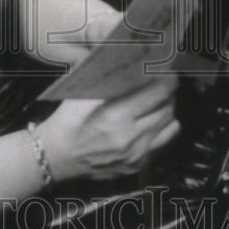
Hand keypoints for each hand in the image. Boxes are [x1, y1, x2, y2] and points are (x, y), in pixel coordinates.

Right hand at [37, 78, 179, 181]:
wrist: (57, 156)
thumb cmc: (69, 120)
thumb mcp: (84, 95)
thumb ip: (111, 80)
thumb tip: (136, 62)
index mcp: (117, 116)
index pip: (158, 93)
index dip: (167, 79)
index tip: (167, 71)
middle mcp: (131, 138)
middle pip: (168, 109)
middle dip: (168, 94)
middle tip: (161, 85)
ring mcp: (136, 155)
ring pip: (170, 127)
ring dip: (167, 112)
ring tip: (156, 104)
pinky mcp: (136, 166)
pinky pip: (161, 144)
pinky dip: (158, 130)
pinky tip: (146, 123)